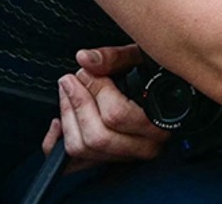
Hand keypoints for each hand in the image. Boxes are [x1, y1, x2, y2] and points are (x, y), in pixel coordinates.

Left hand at [41, 45, 169, 169]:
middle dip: (78, 104)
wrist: (164, 95)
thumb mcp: (143, 59)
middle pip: (98, 135)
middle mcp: (147, 145)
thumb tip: (85, 59)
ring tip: (67, 91)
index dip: (95, 90)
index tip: (86, 72)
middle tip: (71, 79)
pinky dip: (57, 142)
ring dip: (68, 117)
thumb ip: (116, 57)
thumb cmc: (157, 76)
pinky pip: (72, 163)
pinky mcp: (106, 160)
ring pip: (84, 148)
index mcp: (160, 122)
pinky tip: (60, 121)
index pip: (117, 115)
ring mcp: (126, 155)